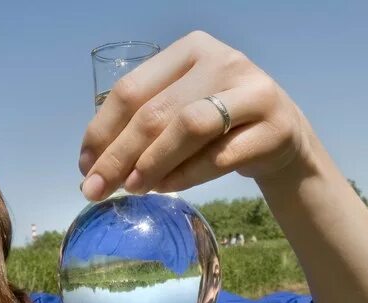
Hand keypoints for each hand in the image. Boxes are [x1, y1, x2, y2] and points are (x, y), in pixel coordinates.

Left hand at [79, 30, 311, 200]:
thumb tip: (92, 165)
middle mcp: (223, 60)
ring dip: (153, 163)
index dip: (102, 130)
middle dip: (119, 155)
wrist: (283, 136)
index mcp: (190, 49)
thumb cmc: (220, 124)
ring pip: (190, 127)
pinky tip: (165, 188)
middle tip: (96, 189)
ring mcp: (253, 91)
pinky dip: (187, 175)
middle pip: (157, 112)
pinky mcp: (274, 128)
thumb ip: (143, 125)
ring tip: (131, 188)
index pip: (132, 89)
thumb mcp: (181, 109)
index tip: (84, 166)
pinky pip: (220, 156)